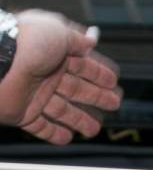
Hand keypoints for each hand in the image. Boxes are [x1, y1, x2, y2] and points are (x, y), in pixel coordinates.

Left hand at [0, 11, 122, 143]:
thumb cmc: (26, 41)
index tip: (114, 81)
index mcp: (53, 53)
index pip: (82, 65)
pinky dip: (54, 134)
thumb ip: (77, 39)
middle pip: (76, 88)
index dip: (100, 73)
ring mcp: (33, 95)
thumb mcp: (59, 32)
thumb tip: (91, 40)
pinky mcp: (22, 113)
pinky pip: (40, 127)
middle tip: (114, 103)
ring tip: (94, 129)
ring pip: (62, 110)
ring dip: (80, 120)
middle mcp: (44, 73)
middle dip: (96, 97)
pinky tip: (68, 138)